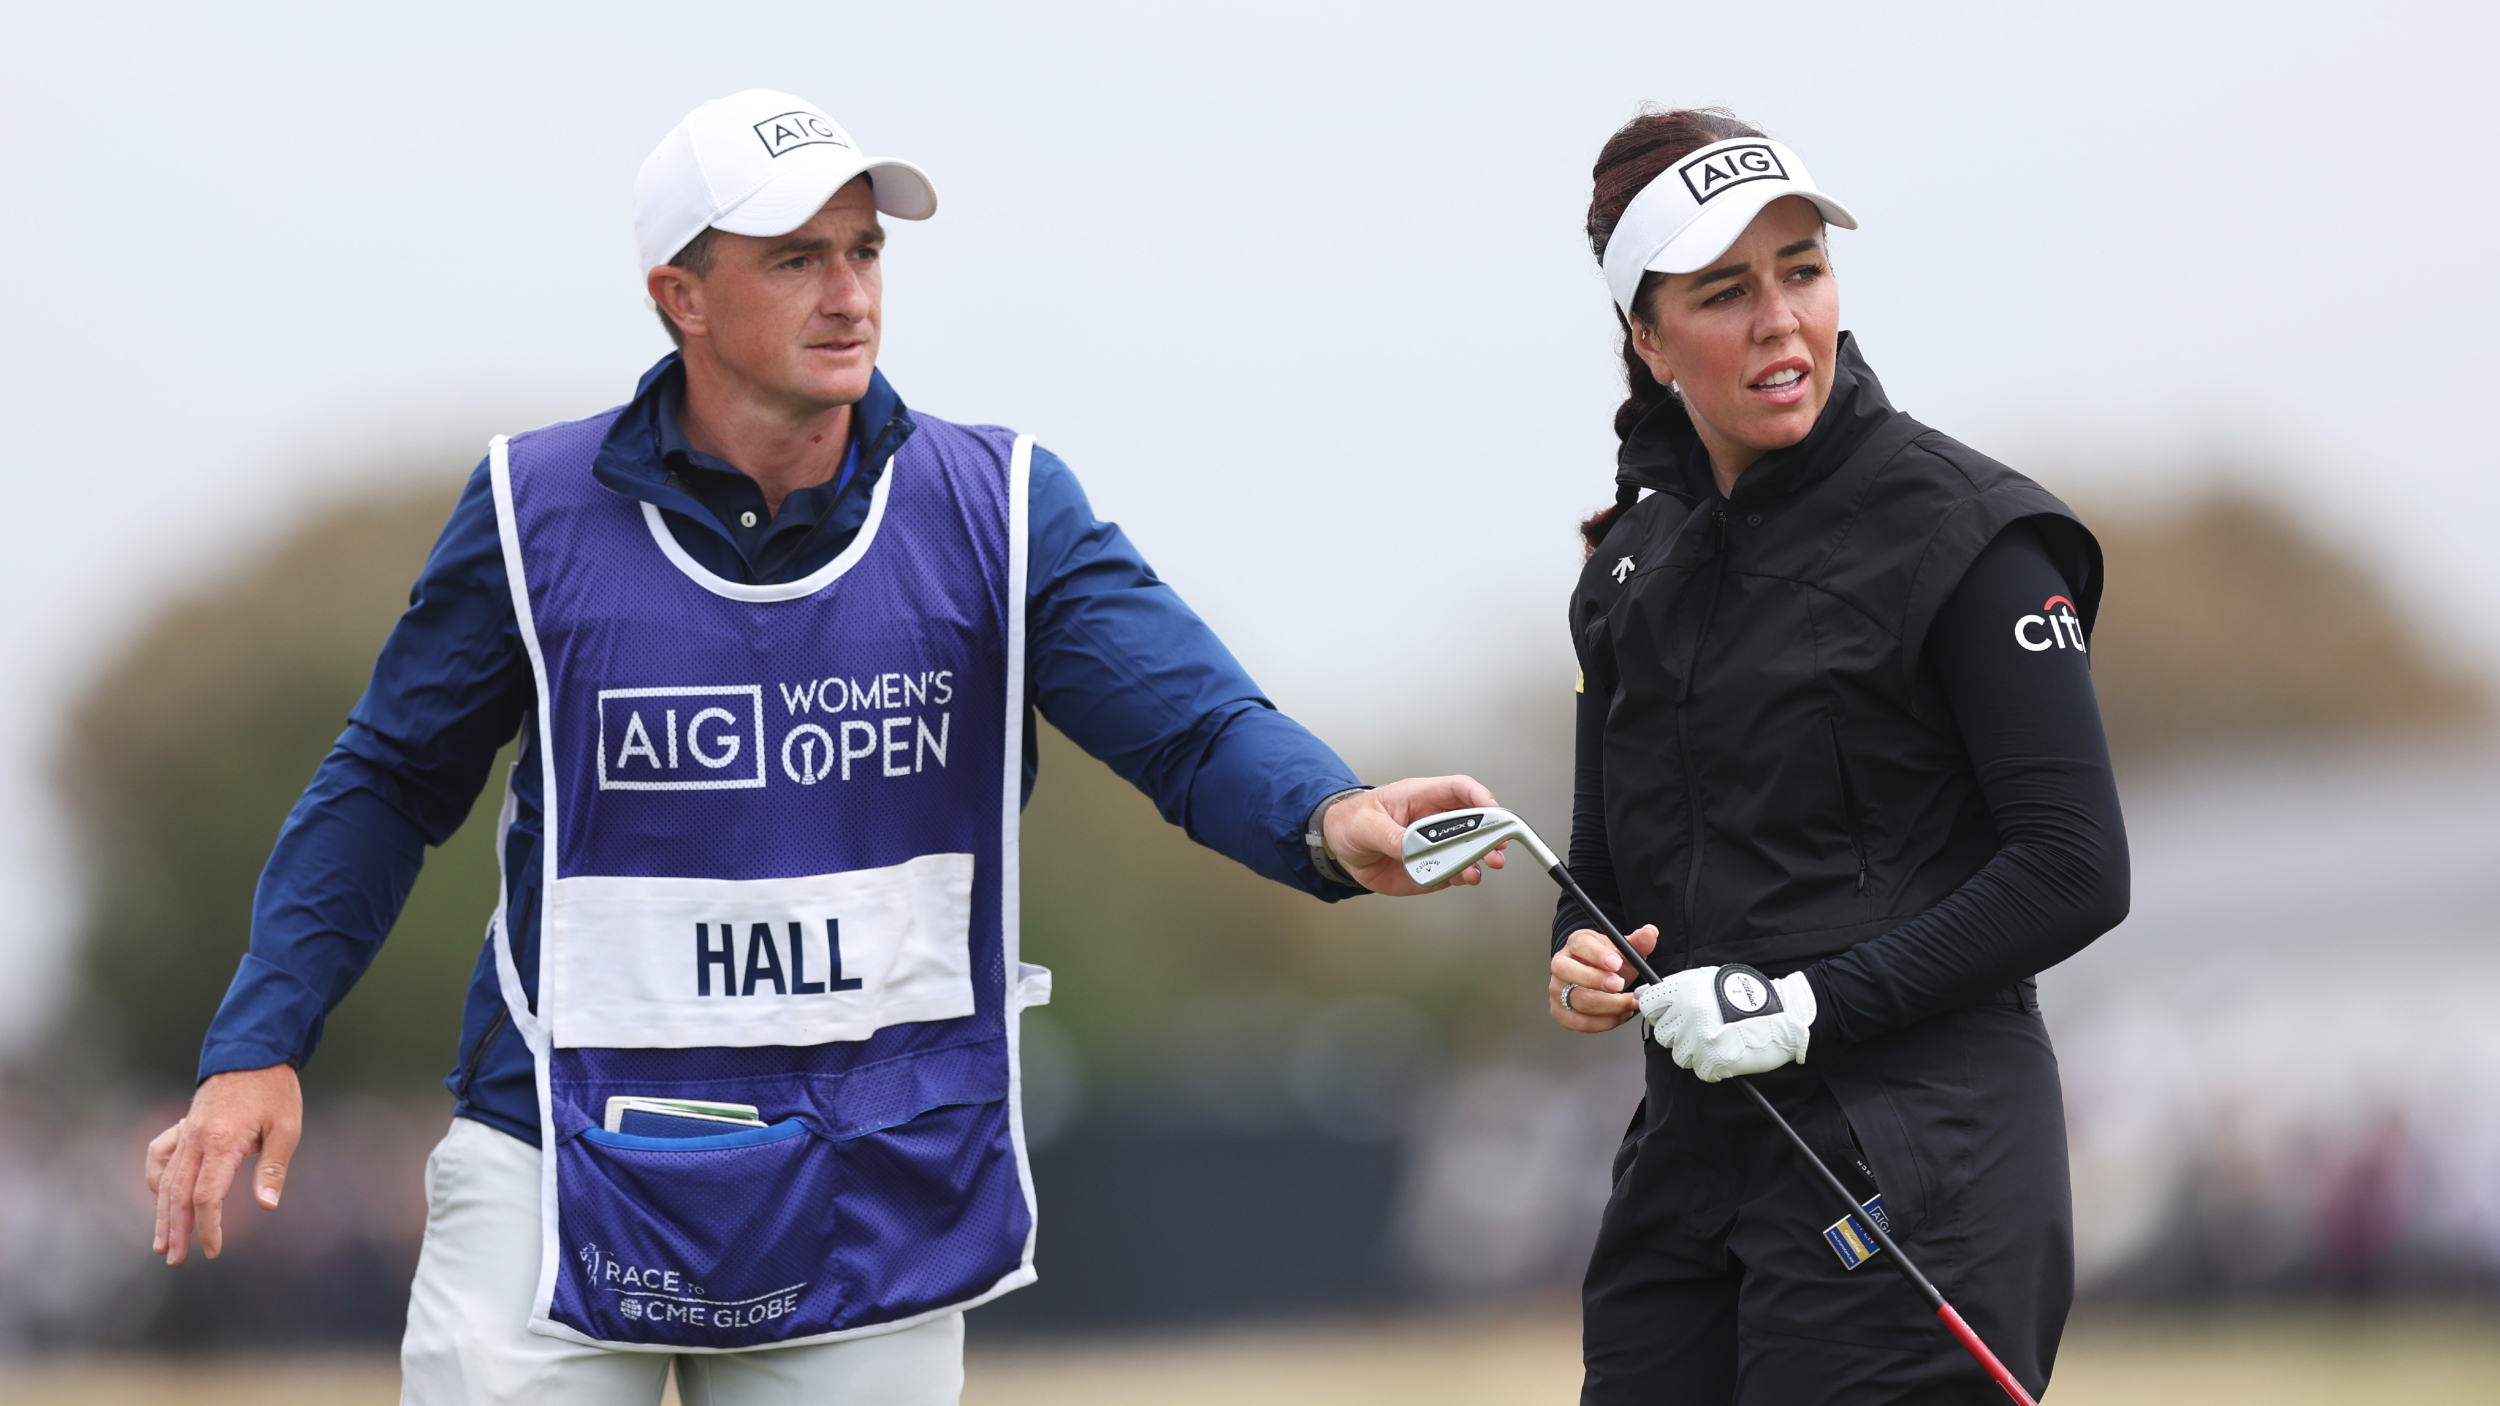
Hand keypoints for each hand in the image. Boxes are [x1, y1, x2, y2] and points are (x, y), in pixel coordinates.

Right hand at [146, 1063, 302, 1264]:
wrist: (254, 1050)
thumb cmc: (274, 1090)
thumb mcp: (286, 1127)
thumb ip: (272, 1167)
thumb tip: (266, 1206)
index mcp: (223, 1142)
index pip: (207, 1196)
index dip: (208, 1226)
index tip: (213, 1249)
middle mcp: (196, 1140)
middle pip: (178, 1194)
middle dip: (176, 1229)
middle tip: (174, 1258)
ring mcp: (186, 1132)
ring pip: (165, 1179)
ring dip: (161, 1212)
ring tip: (161, 1240)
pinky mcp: (184, 1125)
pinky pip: (160, 1154)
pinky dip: (155, 1176)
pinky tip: (156, 1195)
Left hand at [1321, 775, 1501, 894]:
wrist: (1339, 848)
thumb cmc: (1352, 822)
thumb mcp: (1365, 825)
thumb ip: (1389, 836)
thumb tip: (1410, 848)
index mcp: (1420, 796)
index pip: (1459, 790)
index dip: (1480, 797)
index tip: (1493, 810)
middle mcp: (1433, 820)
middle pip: (1472, 822)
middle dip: (1490, 834)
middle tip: (1497, 849)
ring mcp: (1434, 845)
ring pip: (1466, 849)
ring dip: (1479, 859)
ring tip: (1481, 870)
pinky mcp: (1430, 867)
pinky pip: (1452, 871)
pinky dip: (1461, 876)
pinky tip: (1465, 878)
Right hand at [1549, 924, 1660, 1032]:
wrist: (1599, 979)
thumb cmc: (1608, 965)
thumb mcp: (1624, 951)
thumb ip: (1638, 942)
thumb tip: (1650, 932)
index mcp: (1576, 944)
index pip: (1579, 944)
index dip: (1597, 954)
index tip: (1617, 963)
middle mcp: (1561, 965)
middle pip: (1566, 971)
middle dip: (1595, 980)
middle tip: (1620, 984)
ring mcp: (1558, 990)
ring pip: (1577, 999)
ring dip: (1608, 1005)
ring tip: (1629, 1002)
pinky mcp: (1561, 1012)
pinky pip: (1579, 1021)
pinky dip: (1604, 1022)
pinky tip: (1620, 1014)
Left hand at [1637, 965, 1816, 1081]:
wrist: (1785, 1014)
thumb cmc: (1749, 995)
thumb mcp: (1709, 978)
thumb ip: (1678, 988)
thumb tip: (1646, 995)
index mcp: (1684, 990)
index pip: (1647, 1005)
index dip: (1657, 1012)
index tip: (1667, 1014)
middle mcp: (1687, 1015)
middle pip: (1662, 1034)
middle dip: (1676, 1034)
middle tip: (1699, 1028)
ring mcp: (1698, 1040)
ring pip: (1679, 1055)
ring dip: (1693, 1051)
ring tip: (1715, 1039)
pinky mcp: (1711, 1062)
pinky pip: (1699, 1070)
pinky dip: (1710, 1065)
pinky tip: (1725, 1051)